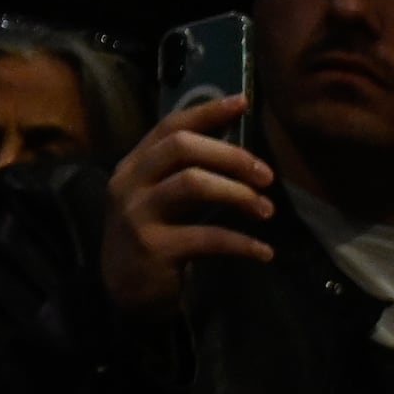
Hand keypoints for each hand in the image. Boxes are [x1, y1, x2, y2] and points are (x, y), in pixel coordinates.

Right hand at [100, 93, 277, 314]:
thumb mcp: (160, 199)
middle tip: (267, 176)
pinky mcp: (154, 246)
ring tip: (267, 212)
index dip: (207, 111)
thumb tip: (237, 152)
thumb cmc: (152, 237)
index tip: (243, 102)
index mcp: (134, 165)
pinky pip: (207, 236)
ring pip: (193, 184)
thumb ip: (183, 174)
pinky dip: (242, 243)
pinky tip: (264, 252)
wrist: (125, 291)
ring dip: (238, 194)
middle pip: (182, 147)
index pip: (170, 126)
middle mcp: (130, 182)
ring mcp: (138, 213)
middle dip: (231, 156)